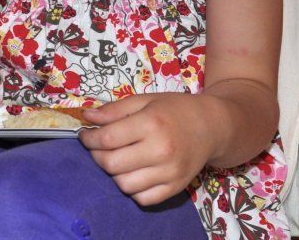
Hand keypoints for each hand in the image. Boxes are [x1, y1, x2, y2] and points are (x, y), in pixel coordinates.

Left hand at [79, 93, 217, 205]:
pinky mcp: (176, 187)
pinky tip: (133, 173)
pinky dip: (133, 189)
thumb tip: (87, 117)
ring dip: (114, 174)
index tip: (85, 135)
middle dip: (97, 156)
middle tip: (98, 148)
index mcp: (151, 124)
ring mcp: (170, 172)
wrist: (212, 126)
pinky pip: (144, 198)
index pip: (107, 139)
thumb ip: (114, 110)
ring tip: (117, 159)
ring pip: (125, 185)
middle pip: (112, 164)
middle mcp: (161, 151)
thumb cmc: (175, 109)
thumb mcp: (145, 100)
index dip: (89, 139)